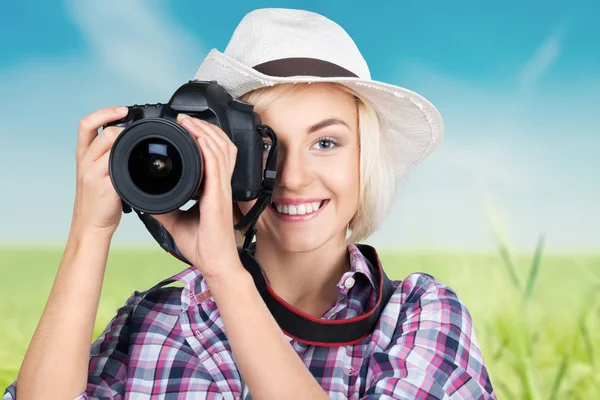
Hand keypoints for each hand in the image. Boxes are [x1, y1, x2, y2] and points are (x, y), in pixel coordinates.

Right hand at [70, 106, 128, 235]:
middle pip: (105, 134)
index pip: (87, 124)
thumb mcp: (95, 173)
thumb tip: (127, 139)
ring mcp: (93, 174)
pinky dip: (132, 163)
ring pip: (111, 147)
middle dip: (123, 130)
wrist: (90, 225)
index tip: (123, 109)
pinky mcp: (105, 186)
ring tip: (140, 149)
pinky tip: (141, 165)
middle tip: (138, 134)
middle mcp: (85, 162)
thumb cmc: (97, 200)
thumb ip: (106, 156)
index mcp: (83, 155)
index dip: (104, 112)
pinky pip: (119, 168)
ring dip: (128, 144)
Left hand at [150, 114, 242, 277]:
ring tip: (189, 121)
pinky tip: (198, 138)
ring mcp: (222, 188)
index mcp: (213, 188)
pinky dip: (208, 147)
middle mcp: (220, 185)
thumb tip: (145, 198)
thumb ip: (164, 207)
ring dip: (205, 131)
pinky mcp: (219, 195)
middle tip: (185, 118)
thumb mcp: (175, 220)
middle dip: (205, 127)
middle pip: (222, 145)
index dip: (204, 137)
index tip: (185, 128)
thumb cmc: (202, 245)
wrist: (214, 263)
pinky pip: (217, 164)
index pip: (214, 154)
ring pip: (221, 149)